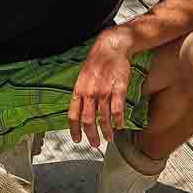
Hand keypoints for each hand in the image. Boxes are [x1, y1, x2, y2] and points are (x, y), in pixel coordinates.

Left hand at [68, 30, 132, 147]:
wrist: (111, 47)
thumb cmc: (97, 63)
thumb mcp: (83, 77)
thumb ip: (81, 95)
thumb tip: (79, 112)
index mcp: (79, 90)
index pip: (73, 115)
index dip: (74, 130)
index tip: (77, 140)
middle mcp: (89, 92)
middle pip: (88, 120)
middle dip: (91, 135)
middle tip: (94, 144)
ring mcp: (104, 91)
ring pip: (103, 117)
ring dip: (106, 131)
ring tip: (109, 139)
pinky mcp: (118, 88)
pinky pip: (117, 109)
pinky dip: (118, 120)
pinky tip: (119, 126)